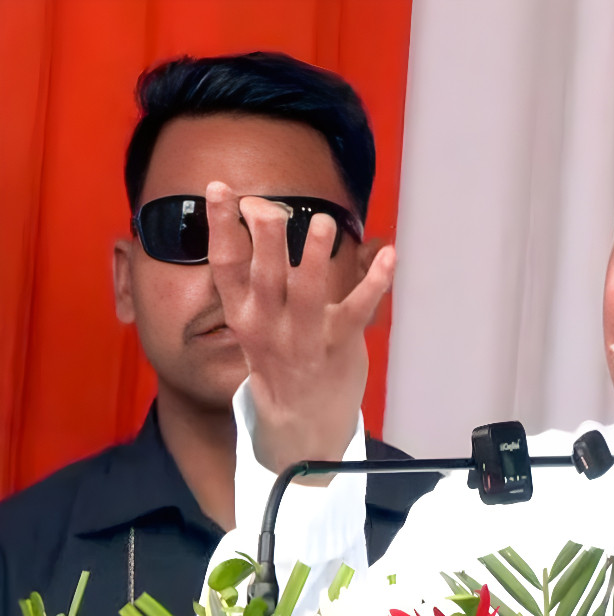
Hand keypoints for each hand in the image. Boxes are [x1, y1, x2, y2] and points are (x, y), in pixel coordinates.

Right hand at [206, 181, 394, 472]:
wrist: (300, 426)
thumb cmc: (281, 359)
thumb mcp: (256, 321)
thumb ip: (262, 276)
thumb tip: (265, 217)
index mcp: (243, 314)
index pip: (225, 264)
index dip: (221, 226)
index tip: (220, 188)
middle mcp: (268, 326)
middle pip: (264, 276)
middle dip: (265, 238)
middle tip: (266, 205)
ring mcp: (305, 338)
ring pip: (308, 294)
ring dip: (316, 258)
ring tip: (324, 222)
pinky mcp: (340, 346)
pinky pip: (358, 310)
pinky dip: (375, 282)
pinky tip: (389, 254)